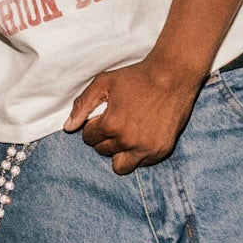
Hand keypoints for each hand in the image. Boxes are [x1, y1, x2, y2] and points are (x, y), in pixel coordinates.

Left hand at [64, 57, 205, 173]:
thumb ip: (83, 105)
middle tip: (118, 122)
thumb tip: (68, 128)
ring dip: (119, 153)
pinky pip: (142, 164)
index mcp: (111, 125)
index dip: (94, 125)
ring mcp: (146, 148)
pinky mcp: (162, 150)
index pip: (89, 138)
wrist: (173, 75)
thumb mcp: (103, 83)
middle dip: (105, 138)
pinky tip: (142, 136)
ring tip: (126, 136)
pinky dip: (138, 154)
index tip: (105, 115)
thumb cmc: (136, 77)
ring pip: (120, 166)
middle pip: (102, 151)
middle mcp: (128, 141)